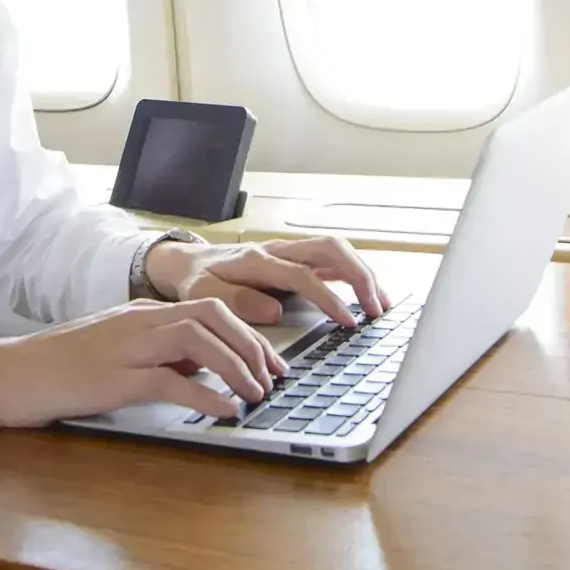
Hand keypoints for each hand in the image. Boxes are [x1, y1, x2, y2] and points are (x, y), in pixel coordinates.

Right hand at [0, 297, 287, 456]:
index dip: (247, 333)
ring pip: (198, 340)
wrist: (4, 374)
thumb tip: (201, 372)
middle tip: (275, 378)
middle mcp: (138, 321)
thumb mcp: (113, 353)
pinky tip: (226, 412)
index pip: (208, 307)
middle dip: (252, 345)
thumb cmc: (55, 368)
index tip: (270, 362)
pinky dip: (206, 395)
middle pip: (212, 315)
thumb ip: (156, 357)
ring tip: (257, 395)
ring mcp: (124, 347)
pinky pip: (170, 381)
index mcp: (140, 313)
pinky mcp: (111, 378)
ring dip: (237, 367)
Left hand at [145, 233, 387, 326]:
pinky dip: (355, 273)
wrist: (188, 263)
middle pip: (329, 248)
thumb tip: (275, 309)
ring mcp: (289, 251)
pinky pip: (331, 258)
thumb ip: (237, 301)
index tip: (348, 320)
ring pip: (336, 249)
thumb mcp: (204, 295)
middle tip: (376, 309)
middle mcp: (278, 250)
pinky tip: (369, 295)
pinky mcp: (295, 259)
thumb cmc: (197, 282)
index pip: (303, 274)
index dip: (328, 296)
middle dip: (359, 276)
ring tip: (382, 304)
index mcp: (257, 260)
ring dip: (363, 273)